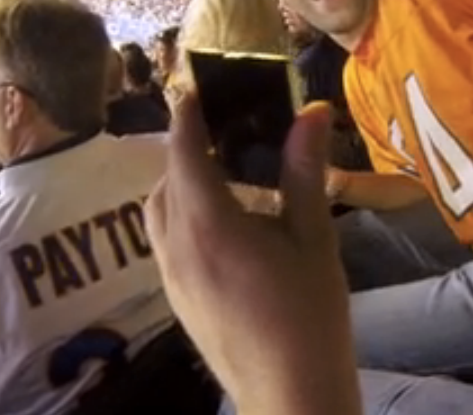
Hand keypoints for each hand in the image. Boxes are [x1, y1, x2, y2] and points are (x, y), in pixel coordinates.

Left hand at [145, 96, 359, 414]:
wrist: (291, 393)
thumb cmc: (310, 315)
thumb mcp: (314, 238)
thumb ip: (304, 172)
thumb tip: (312, 112)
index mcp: (209, 226)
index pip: (183, 153)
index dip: (187, 116)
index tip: (196, 88)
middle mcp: (177, 248)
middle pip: (165, 182)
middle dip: (185, 151)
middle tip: (222, 130)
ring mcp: (171, 279)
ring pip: (158, 215)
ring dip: (179, 186)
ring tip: (222, 175)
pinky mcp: (178, 301)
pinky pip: (166, 243)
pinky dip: (182, 218)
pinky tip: (223, 226)